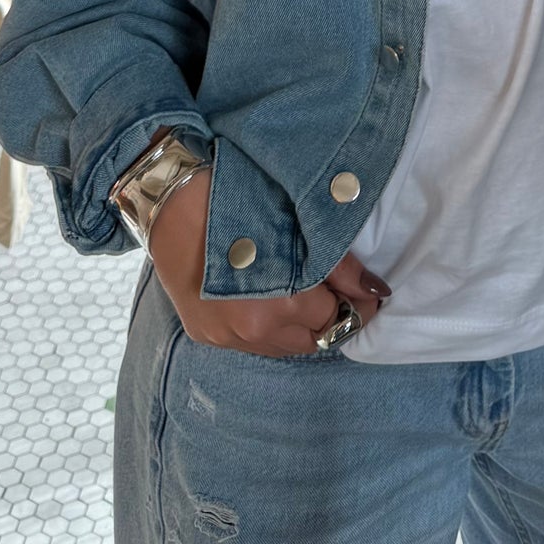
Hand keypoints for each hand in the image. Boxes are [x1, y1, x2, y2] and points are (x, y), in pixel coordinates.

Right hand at [148, 169, 390, 356]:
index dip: (356, 304)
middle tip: (337, 289)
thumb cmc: (237, 197)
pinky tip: (268, 297)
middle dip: (329, 318)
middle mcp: (252, 330)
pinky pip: (251, 342)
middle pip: (310, 341)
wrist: (169, 198)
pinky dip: (268, 326)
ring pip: (280, 346)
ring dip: (298, 326)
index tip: (366, 292)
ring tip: (303, 291)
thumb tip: (375, 291)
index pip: (335, 319)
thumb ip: (340, 264)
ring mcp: (224, 337)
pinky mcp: (204, 335)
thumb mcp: (296, 222)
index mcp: (280, 302)